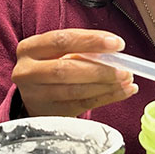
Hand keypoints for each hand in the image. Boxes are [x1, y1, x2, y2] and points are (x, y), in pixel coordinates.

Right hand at [11, 29, 137, 116]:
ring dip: (105, 86)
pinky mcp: (50, 113)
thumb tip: (114, 51)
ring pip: (75, 91)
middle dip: (99, 69)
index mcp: (29, 48)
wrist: (32, 95)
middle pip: (65, 69)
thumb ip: (80, 49)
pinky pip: (82, 105)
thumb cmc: (49, 66)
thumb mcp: (55, 52)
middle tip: (124, 69)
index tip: (116, 43)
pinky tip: (122, 91)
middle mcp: (27, 72)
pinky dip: (106, 98)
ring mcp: (36, 96)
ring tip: (126, 80)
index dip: (91, 41)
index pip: (61, 41)